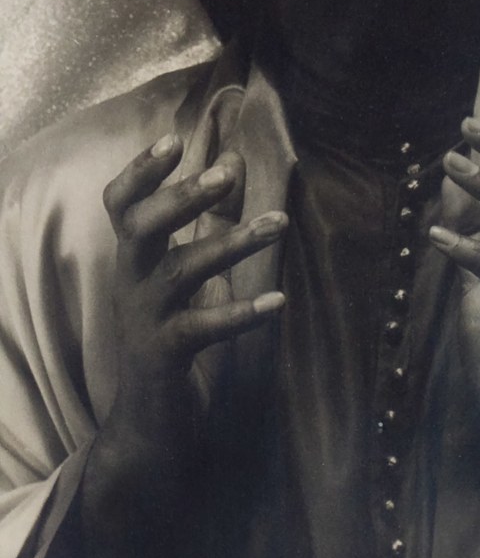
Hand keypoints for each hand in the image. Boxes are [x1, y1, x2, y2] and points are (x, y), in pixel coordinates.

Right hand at [89, 132, 287, 500]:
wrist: (149, 418)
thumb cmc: (171, 329)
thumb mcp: (184, 269)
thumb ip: (207, 217)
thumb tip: (232, 159)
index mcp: (133, 257)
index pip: (121, 204)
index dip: (141, 171)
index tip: (174, 139)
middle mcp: (130, 282)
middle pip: (141, 228)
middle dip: (182, 197)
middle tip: (227, 175)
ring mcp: (144, 319)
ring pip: (182, 272)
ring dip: (232, 243)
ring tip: (280, 222)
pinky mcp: (165, 354)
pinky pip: (204, 328)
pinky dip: (242, 313)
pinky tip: (278, 300)